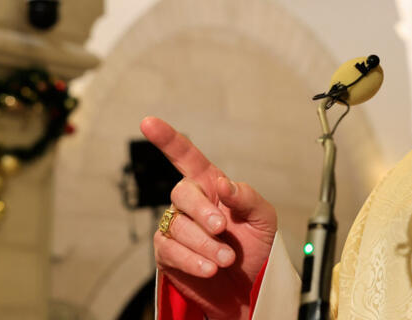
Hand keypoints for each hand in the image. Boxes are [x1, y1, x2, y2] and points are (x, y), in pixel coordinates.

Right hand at [143, 116, 277, 319]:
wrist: (248, 287)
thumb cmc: (256, 247)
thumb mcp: (263, 218)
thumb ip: (246, 197)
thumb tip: (224, 183)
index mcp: (212, 185)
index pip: (187, 157)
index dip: (168, 140)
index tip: (148, 123)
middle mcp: (191, 203)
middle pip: (181, 192)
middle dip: (202, 211)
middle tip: (222, 229)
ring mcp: (177, 227)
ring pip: (177, 226)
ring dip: (204, 244)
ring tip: (225, 259)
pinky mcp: (168, 254)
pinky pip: (170, 251)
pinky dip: (192, 260)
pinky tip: (209, 268)